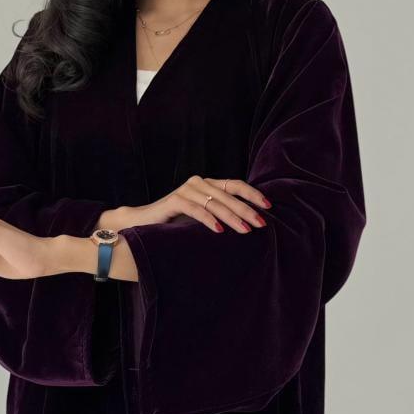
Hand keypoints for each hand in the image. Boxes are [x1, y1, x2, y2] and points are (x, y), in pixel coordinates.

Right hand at [119, 174, 271, 233]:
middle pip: (228, 195)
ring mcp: (186, 190)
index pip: (235, 185)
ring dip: (232, 217)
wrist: (144, 222)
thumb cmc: (177, 222)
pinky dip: (209, 220)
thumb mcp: (204, 216)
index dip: (253, 194)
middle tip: (261, 223)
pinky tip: (220, 231)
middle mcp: (199, 183)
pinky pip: (196, 210)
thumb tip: (250, 223)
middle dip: (247, 210)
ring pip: (215, 203)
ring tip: (246, 230)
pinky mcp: (175, 200)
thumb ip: (221, 214)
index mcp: (208, 184)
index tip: (268, 206)